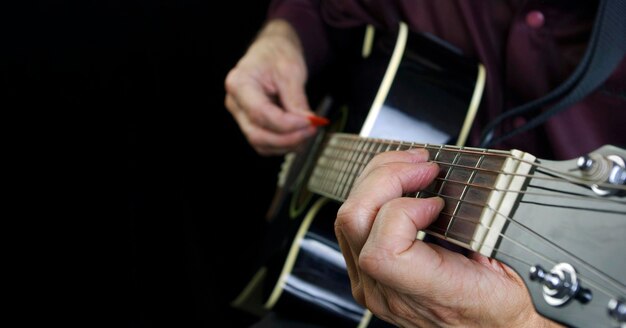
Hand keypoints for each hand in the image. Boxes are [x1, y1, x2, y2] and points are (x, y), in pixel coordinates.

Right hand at [224, 19, 315, 155]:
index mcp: (239, 83)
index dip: (286, 124)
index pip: (260, 113)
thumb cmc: (276, 54)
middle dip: (287, 138)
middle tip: (312, 129)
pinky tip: (299, 135)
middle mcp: (235, 103)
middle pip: (257, 134)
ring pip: (261, 144)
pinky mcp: (251, 124)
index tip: (309, 122)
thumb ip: (296, 99)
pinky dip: (283, 144)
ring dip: (287, 144)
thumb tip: (307, 122)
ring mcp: (241, 116)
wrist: (271, 51)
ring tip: (308, 132)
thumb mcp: (290, 70)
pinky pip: (265, 144)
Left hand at [335, 149, 559, 326]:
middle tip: (423, 165)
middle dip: (387, 177)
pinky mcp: (366, 272)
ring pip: (348, 217)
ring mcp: (371, 284)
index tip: (437, 201)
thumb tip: (457, 182)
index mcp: (424, 295)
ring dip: (378, 180)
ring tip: (412, 167)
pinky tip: (401, 185)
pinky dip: (375, 194)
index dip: (404, 211)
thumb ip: (478, 228)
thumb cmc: (504, 304)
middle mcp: (387, 292)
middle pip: (355, 221)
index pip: (382, 252)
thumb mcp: (508, 264)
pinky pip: (355, 225)